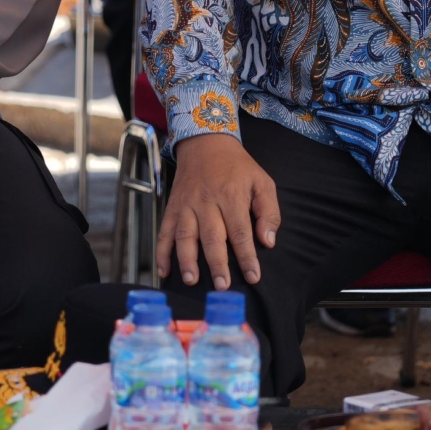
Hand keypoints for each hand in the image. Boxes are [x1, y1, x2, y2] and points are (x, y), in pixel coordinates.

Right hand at [159, 133, 279, 290]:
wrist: (206, 143)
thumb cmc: (238, 167)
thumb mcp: (262, 182)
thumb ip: (269, 212)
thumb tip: (267, 241)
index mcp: (232, 196)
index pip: (241, 232)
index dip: (247, 257)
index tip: (253, 277)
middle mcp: (207, 202)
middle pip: (212, 237)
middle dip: (217, 264)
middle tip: (222, 286)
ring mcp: (186, 205)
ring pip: (185, 235)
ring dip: (187, 260)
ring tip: (191, 281)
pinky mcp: (172, 207)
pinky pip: (164, 231)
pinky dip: (161, 251)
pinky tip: (163, 270)